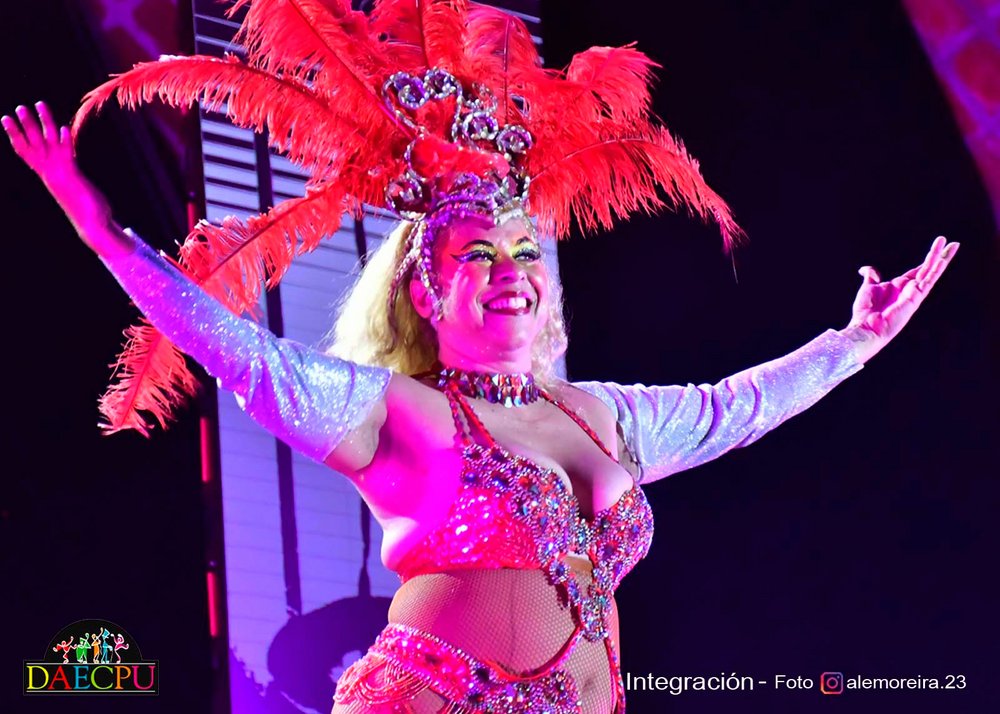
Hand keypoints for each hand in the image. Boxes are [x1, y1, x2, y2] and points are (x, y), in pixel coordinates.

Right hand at [3, 101, 130, 256]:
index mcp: (48, 175)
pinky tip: (64, 128)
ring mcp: (60, 174)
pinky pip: (67, 155)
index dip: (15, 136)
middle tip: (18, 107)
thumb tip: (69, 172)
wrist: (92, 226)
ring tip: (39, 104)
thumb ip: (67, 176)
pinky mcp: (74, 176)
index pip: (25, 152)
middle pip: (33, 144)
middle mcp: (50, 173)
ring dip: (43, 123)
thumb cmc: (86, 209)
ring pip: (48, 143)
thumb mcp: (72, 188)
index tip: (6, 120)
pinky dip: (65, 142)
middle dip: (26, 125)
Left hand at [842, 236, 958, 363]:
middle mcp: (909, 289)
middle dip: (939, 255)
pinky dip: (935, 271)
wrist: (866, 328)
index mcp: (899, 286)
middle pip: (928, 268)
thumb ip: (871, 277)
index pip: (918, 270)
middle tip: (953, 243)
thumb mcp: (868, 288)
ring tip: (953, 245)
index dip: (928, 259)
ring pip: (931, 272)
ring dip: (942, 258)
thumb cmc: (865, 312)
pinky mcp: (915, 298)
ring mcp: (913, 293)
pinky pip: (927, 282)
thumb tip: (866, 269)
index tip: (938, 248)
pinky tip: (942, 261)